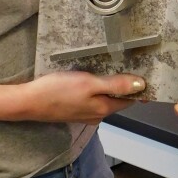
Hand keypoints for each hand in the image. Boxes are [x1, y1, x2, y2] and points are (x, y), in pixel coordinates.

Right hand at [20, 71, 144, 124]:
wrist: (29, 102)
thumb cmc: (59, 90)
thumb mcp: (89, 83)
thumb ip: (114, 85)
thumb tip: (141, 86)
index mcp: (104, 109)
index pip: (130, 100)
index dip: (139, 87)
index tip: (147, 71)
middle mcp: (97, 115)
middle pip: (118, 100)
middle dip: (126, 85)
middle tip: (133, 63)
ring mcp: (85, 114)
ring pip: (105, 99)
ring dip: (112, 86)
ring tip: (116, 66)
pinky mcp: (75, 109)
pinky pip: (93, 98)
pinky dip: (98, 88)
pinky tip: (94, 76)